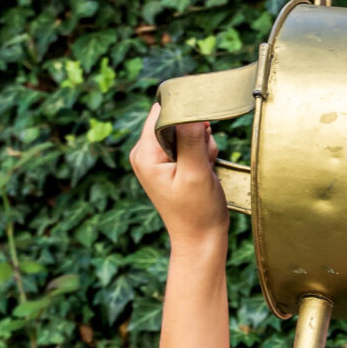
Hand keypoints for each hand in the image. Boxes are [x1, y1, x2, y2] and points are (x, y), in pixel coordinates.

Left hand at [129, 106, 229, 249]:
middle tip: (201, 162)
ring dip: (201, 146)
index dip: (186, 117)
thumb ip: (191, 139)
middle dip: (196, 135)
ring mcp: (157, 158)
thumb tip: (190, 107)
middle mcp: (145, 152)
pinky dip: (201, 153)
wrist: (201, 240)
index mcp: (144, 153)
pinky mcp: (170, 163)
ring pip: (186, 131)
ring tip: (202, 170)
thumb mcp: (195, 173)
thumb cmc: (197, 212)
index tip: (200, 137)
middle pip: (176, 120)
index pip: (162, 112)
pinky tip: (202, 171)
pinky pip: (189, 144)